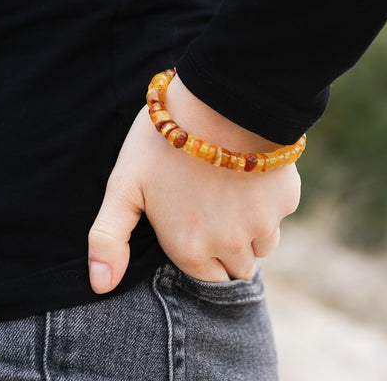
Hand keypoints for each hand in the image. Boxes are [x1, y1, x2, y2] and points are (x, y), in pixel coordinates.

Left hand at [87, 74, 300, 292]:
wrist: (217, 100)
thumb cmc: (162, 142)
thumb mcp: (124, 186)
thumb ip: (108, 238)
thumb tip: (101, 286)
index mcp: (191, 249)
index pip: (209, 279)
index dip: (203, 256)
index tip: (196, 231)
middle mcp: (231, 247)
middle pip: (238, 268)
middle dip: (228, 250)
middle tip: (213, 211)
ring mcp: (263, 224)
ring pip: (262, 246)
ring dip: (250, 231)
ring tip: (231, 194)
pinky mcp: (286, 200)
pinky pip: (279, 215)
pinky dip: (268, 203)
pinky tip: (250, 176)